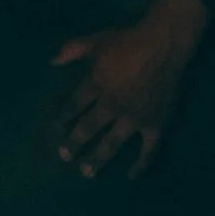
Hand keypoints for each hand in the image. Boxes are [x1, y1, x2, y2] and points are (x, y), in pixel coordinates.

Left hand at [50, 0, 207, 180]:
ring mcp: (134, 118)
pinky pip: (148, 150)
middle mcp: (111, 106)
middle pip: (88, 128)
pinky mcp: (155, 124)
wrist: (163, 45)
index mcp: (95, 85)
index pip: (74, 105)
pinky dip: (141, 164)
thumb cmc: (127, 41)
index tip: (57, 127)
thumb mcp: (95, 41)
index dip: (63, 116)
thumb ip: (72, 50)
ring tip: (87, 172)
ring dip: (98, 159)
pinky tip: (131, 175)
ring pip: (112, 144)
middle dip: (74, 143)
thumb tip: (51, 61)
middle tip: (65, 156)